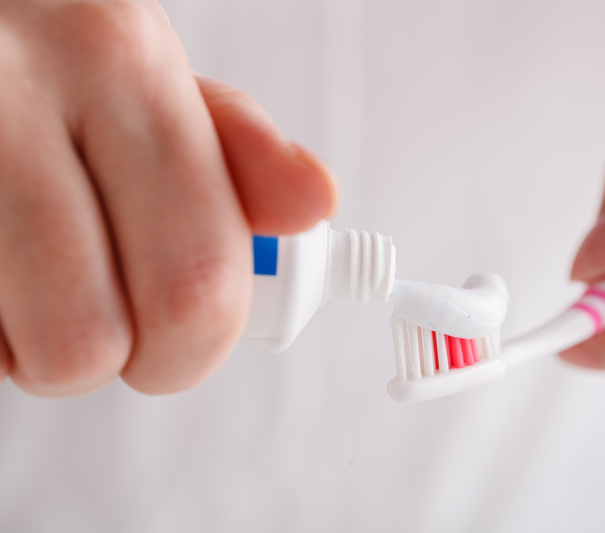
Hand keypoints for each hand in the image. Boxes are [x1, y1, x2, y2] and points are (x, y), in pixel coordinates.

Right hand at [0, 0, 337, 396]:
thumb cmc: (52, 62)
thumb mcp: (149, 80)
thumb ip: (235, 151)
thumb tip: (314, 201)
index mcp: (118, 61)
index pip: (196, 270)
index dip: (200, 343)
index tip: (188, 342)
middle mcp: (12, 91)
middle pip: (97, 338)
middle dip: (123, 360)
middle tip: (113, 326)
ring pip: (29, 356)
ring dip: (43, 351)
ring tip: (41, 283)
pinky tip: (2, 265)